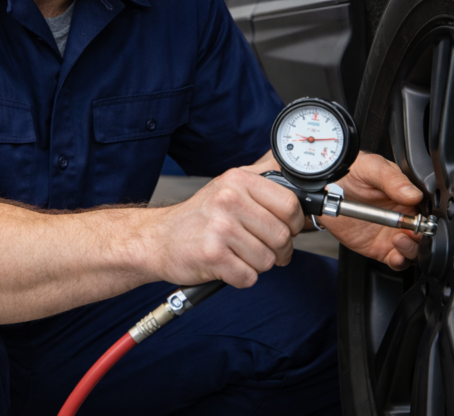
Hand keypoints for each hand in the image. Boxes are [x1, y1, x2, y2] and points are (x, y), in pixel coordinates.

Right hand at [153, 168, 305, 288]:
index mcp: (237, 180)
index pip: (289, 204)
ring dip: (256, 265)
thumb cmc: (197, 218)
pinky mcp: (213, 255)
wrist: (157, 239)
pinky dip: (241, 277)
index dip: (293, 224)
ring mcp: (220, 227)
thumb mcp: (227, 186)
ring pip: (268, 260)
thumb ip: (261, 179)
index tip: (285, 229)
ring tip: (237, 254)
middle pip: (281, 236)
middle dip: (277, 250)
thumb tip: (296, 177)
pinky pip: (249, 277)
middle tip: (260, 248)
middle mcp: (228, 200)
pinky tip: (226, 265)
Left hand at [320, 152, 423, 269]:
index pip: (428, 212)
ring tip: (400, 240)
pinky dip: (399, 261)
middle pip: (425, 234)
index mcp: (407, 197)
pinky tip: (395, 254)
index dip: (429, 218)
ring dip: (412, 250)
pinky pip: (396, 261)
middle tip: (412, 232)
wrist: (324, 189)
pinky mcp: (379, 247)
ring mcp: (391, 234)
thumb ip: (391, 179)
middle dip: (424, 237)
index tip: (423, 219)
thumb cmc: (350, 174)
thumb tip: (412, 194)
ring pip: (414, 251)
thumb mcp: (370, 167)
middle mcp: (403, 217)